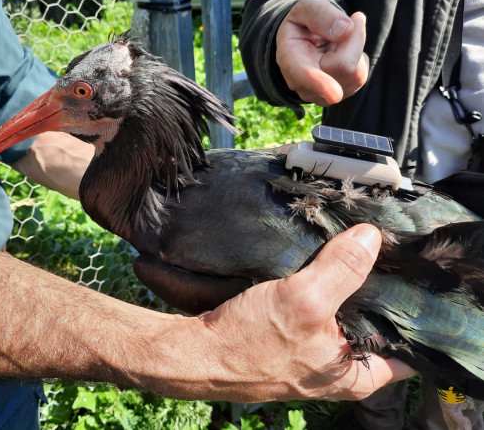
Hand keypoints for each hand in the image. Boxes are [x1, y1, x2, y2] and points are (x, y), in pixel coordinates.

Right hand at [195, 224, 415, 401]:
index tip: (411, 268)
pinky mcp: (297, 337)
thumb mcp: (304, 301)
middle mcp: (344, 367)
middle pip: (378, 320)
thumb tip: (372, 238)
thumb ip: (343, 270)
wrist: (197, 353)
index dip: (415, 304)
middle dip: (380, 285)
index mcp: (360, 374)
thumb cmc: (247, 344)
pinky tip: (323, 261)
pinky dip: (324, 285)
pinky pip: (323, 307)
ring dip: (349, 282)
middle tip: (383, 248)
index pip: (410, 340)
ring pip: (348, 311)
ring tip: (356, 247)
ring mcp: (320, 351)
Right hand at [276, 0, 368, 105]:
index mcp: (290, 59)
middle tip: (353, 18)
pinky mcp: (337, 96)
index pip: (306, 74)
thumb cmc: (304, 21)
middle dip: (355, 39)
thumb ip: (321, 14)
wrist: (303, 39)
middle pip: (344, 66)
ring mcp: (319, 94)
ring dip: (356, 49)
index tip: (335, 95)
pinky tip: (343, 52)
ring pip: (356, 73)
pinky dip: (358, 59)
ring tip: (339, 40)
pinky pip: (360, 76)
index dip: (321, 84)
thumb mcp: (306, 7)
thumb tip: (346, 30)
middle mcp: (302, 83)